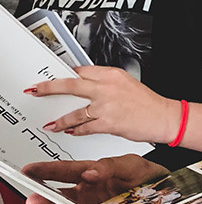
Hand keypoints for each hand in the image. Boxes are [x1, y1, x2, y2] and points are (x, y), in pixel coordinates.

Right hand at [22, 155, 167, 203]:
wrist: (175, 196)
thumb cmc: (151, 177)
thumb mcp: (133, 164)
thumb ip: (110, 165)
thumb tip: (90, 171)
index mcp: (93, 174)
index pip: (63, 172)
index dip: (44, 172)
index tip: (28, 172)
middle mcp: (92, 195)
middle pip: (61, 199)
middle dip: (46, 201)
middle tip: (35, 202)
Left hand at [25, 66, 179, 142]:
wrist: (164, 117)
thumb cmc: (148, 103)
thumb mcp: (127, 83)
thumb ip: (106, 84)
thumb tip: (89, 87)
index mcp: (111, 74)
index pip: (81, 71)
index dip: (66, 75)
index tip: (55, 77)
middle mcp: (106, 87)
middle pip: (70, 85)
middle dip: (49, 88)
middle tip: (36, 90)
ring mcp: (106, 105)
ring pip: (75, 112)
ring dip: (61, 120)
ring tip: (51, 124)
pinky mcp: (108, 122)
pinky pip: (86, 127)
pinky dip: (77, 131)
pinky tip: (71, 132)